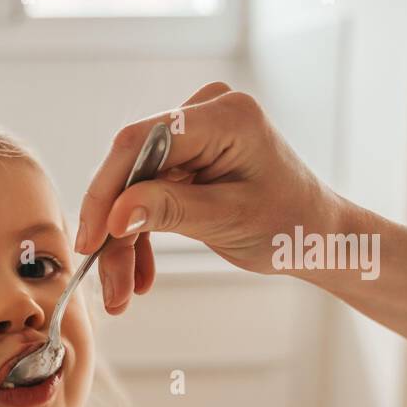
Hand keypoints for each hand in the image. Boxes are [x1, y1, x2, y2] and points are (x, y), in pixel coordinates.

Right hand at [76, 81, 345, 313]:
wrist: (316, 235)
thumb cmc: (289, 225)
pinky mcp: (186, 159)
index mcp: (225, 116)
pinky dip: (140, 237)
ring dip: (124, 244)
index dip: (107, 191)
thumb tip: (114, 215)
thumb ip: (169, 210)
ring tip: (122, 292)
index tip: (91, 241)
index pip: (141, 142)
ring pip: (133, 189)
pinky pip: (146, 195)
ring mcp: (194, 136)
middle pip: (132, 170)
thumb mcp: (228, 220)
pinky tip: (139, 275)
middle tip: (108, 284)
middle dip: (115, 230)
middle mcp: (204, 115)